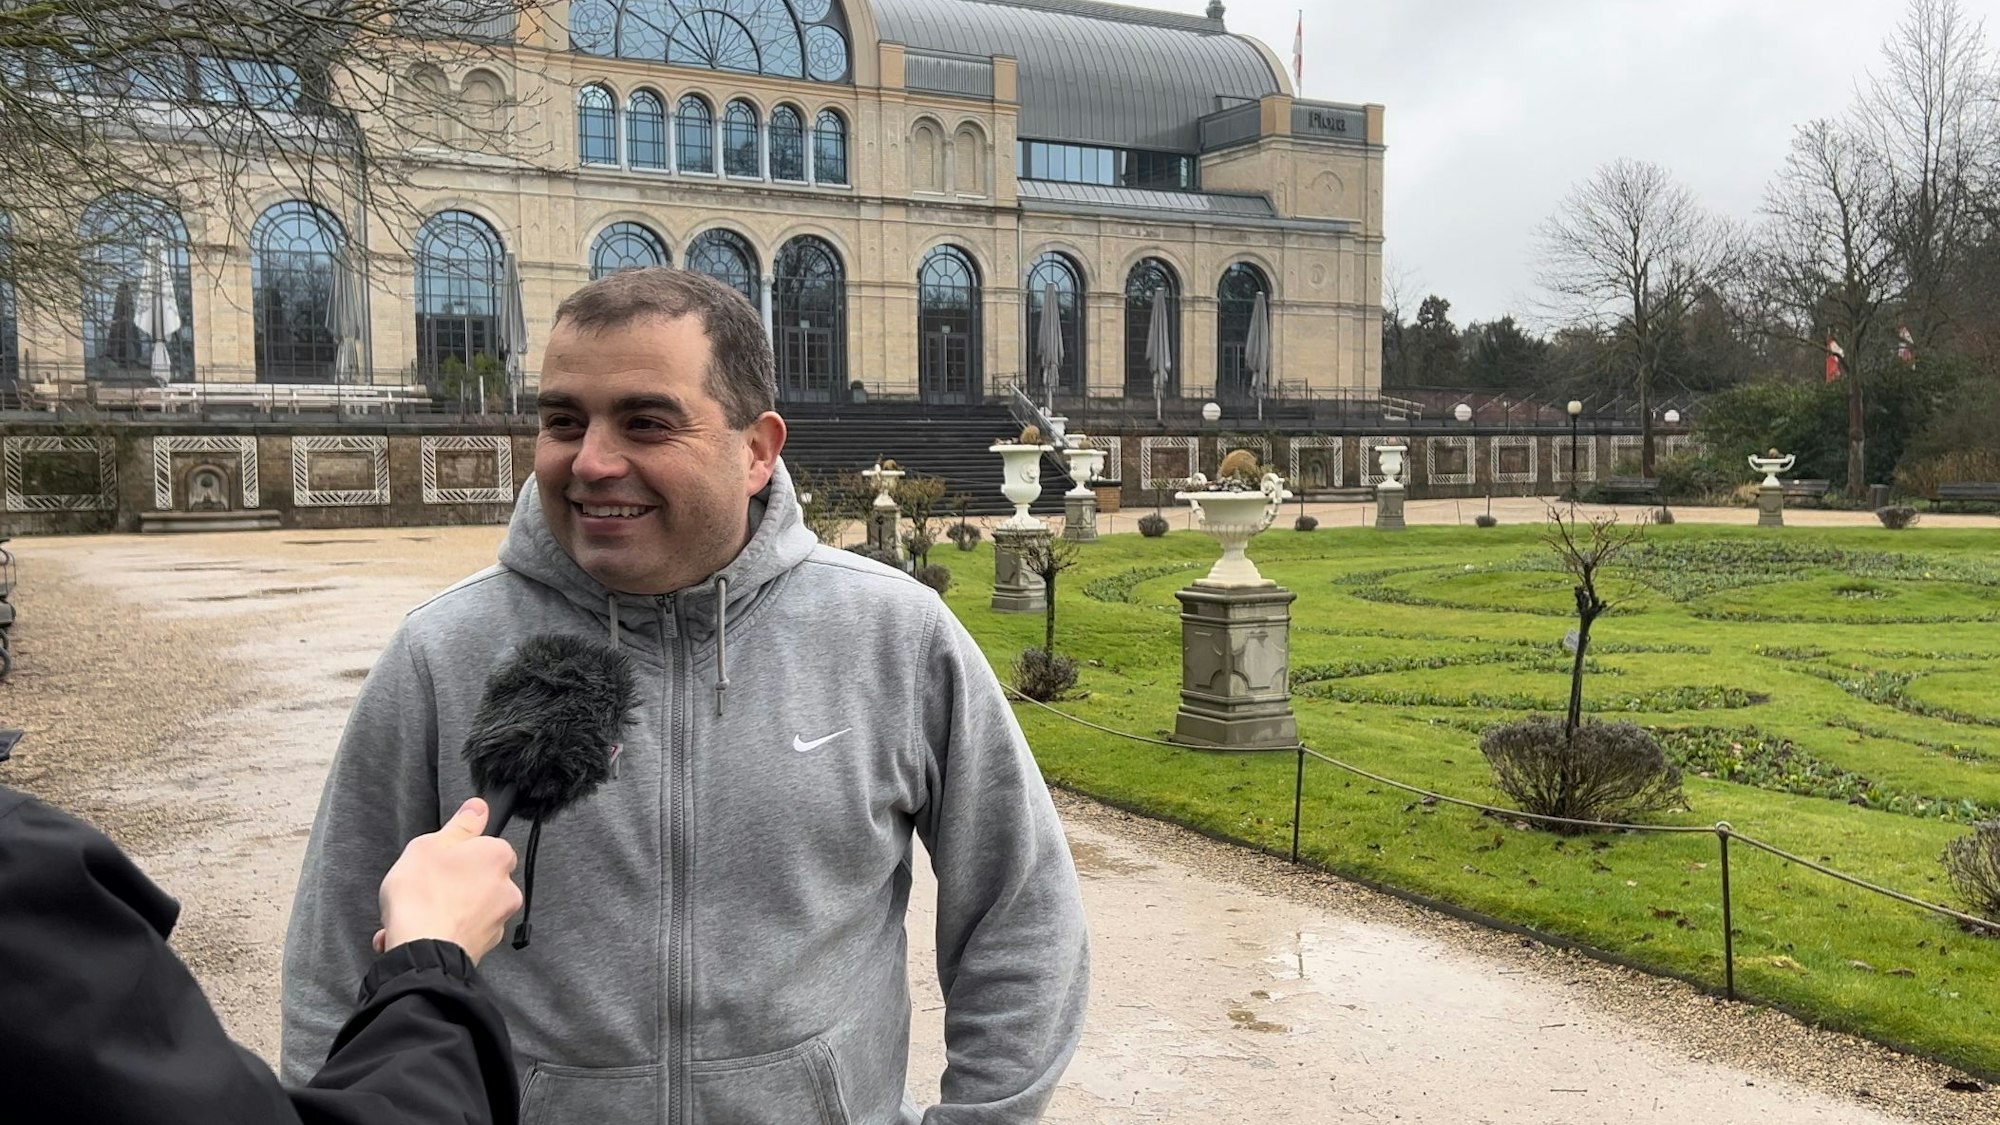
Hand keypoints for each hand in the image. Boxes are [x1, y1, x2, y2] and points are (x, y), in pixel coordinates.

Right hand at [373, 798, 521, 964]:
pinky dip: (441, 931)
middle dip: (450, 883)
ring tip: (412, 914)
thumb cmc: (424, 897)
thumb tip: (478, 808)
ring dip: (441, 910)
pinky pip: (460, 932)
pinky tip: (415, 932)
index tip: (440, 859)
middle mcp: (507, 889)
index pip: (486, 846)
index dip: (457, 853)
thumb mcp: (430, 845)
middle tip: (422, 886)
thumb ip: (460, 825)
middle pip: (476, 878)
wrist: (421, 951)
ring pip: (466, 907)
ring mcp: (497, 920)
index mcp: (497, 857)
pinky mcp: (484, 946)